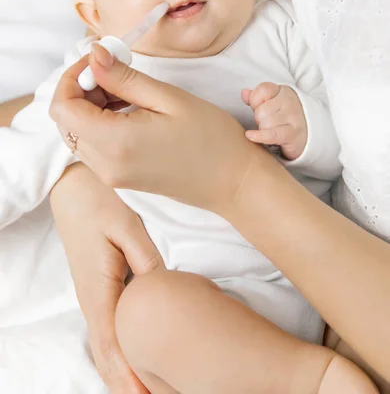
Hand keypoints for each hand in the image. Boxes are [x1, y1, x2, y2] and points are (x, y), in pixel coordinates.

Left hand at [49, 43, 269, 215]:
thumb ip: (124, 78)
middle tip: (116, 72)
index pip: (62, 108)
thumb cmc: (210, 139)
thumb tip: (93, 55)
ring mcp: (111, 175)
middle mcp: (105, 165)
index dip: (72, 78)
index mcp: (115, 143)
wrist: (233, 182)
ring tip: (128, 90)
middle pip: (66, 121)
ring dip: (92, 105)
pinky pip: (94, 146)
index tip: (98, 60)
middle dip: (82, 89)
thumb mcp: (168, 98)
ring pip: (78, 133)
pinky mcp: (119, 178)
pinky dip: (101, 122)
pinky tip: (130, 109)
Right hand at [50, 163, 163, 393]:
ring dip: (120, 370)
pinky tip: (130, 357)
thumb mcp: (128, 228)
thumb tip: (161, 293)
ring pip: (103, 343)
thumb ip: (145, 262)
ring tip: (141, 391)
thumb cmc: (100, 203)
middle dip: (125, 382)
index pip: (114, 344)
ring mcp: (90, 293)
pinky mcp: (95, 285)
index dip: (129, 375)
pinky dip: (115, 351)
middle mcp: (91, 298)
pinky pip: (104, 328)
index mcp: (99, 288)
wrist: (73, 187)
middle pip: (106, 352)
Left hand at [242, 82, 306, 160]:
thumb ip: (256, 97)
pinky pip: (272, 134)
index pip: (262, 90)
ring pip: (264, 124)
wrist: (310, 132)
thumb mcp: (272, 102)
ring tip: (272, 129)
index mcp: (283, 91)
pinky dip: (260, 136)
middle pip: (261, 111)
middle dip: (259, 119)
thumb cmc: (285, 116)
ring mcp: (292, 117)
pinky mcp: (293, 133)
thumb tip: (244, 93)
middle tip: (267, 122)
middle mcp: (289, 102)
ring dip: (263, 129)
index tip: (258, 106)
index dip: (255, 100)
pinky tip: (250, 135)